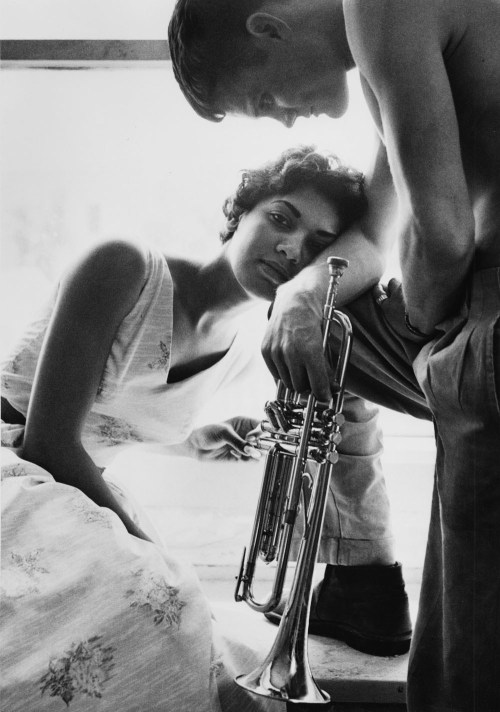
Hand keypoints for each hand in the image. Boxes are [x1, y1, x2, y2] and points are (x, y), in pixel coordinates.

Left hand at [186, 416, 261, 460]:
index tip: (252, 438)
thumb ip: (240, 443)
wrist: (196, 446)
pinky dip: (245, 460)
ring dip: (252, 454)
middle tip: (248, 447)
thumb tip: (254, 452)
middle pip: (265, 440)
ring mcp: (244, 446)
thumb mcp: (225, 434)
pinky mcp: (240, 457)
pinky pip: (251, 461)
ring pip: (260, 452)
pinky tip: (233, 455)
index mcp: (245, 422)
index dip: (261, 433)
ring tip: (239, 452)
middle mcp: (247, 434)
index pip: (262, 426)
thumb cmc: (208, 433)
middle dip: (259, 446)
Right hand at [261, 282, 332, 401]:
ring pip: (287, 382)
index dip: (322, 394)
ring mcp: (276, 351)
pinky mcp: (266, 351)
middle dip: (309, 386)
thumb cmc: (313, 321)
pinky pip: (276, 374)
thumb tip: (332, 388)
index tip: (325, 397)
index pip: (317, 384)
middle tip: (314, 381)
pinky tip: (290, 363)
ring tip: (302, 369)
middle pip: (301, 387)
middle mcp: (291, 352)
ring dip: (296, 380)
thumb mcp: (324, 343)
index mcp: (310, 350)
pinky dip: (284, 373)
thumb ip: (327, 367)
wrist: (294, 302)